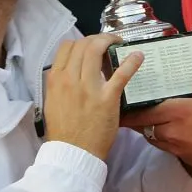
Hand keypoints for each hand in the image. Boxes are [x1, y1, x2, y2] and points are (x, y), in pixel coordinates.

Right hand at [44, 33, 143, 160]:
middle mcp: (70, 78)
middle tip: (108, 42)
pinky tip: (138, 56)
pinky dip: (131, 61)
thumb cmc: (63, 131)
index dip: (81, 41)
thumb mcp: (53, 101)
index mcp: (55, 79)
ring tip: (119, 43)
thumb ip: (61, 83)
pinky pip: (121, 73)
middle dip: (98, 38)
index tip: (91, 45)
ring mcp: (89, 87)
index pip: (67, 46)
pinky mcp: (108, 97)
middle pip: (83, 44)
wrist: (73, 154)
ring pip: (97, 49)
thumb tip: (73, 70)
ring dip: (110, 40)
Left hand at [121, 40, 191, 179]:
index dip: (128, 108)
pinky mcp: (184, 157)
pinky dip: (159, 136)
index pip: (142, 111)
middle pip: (142, 126)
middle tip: (130, 104)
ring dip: (146, 126)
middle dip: (134, 116)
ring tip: (146, 113)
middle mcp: (171, 132)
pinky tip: (167, 126)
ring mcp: (176, 147)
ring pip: (151, 137)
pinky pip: (163, 144)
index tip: (121, 99)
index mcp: (177, 113)